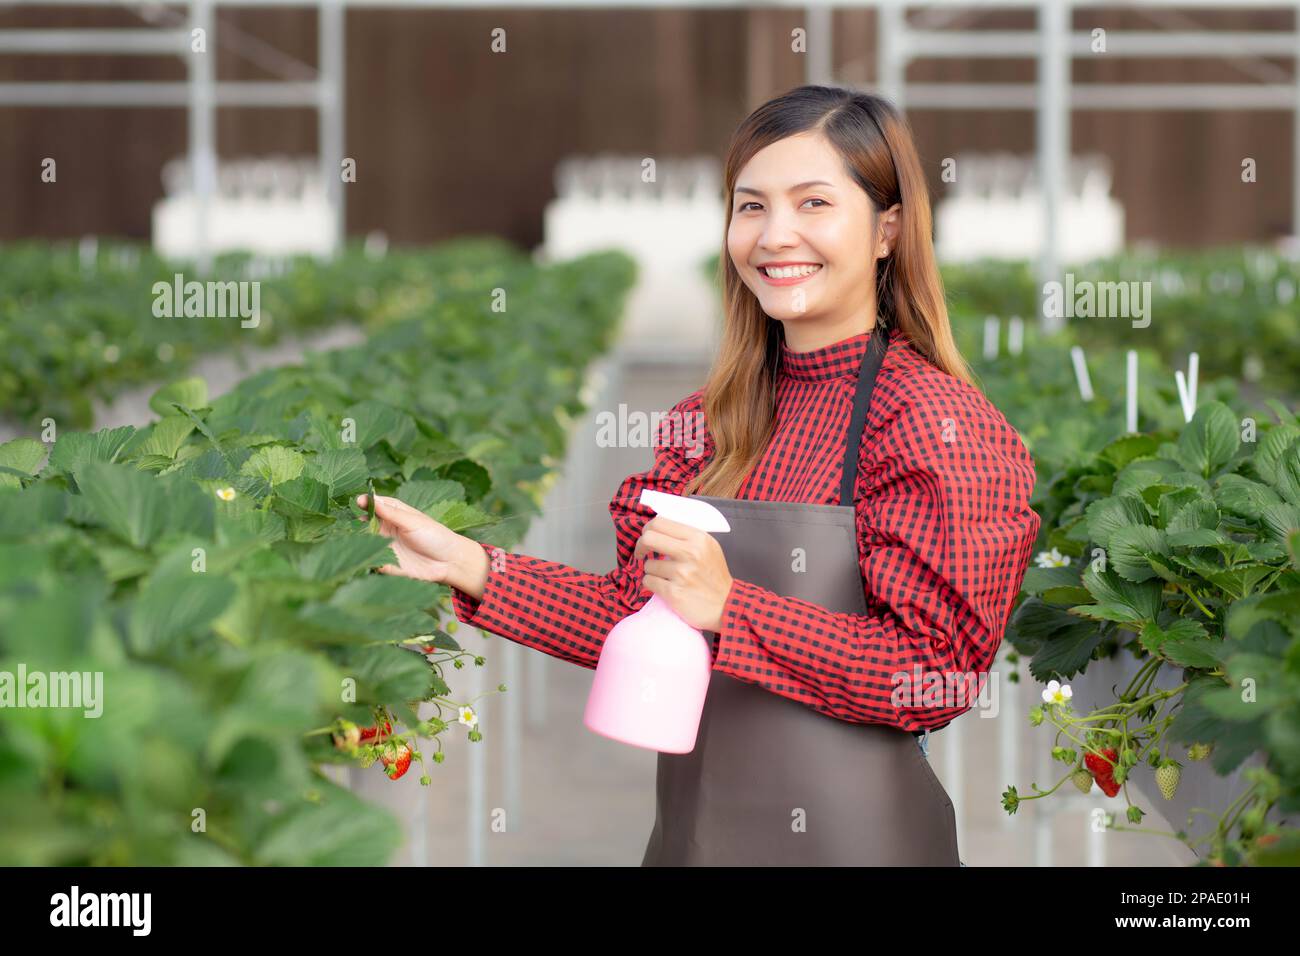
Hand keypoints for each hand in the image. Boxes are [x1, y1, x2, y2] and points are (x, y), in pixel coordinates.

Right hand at [355, 494, 487, 596]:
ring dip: (359, 541)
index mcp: (394, 514)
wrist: (449, 562)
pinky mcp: (387, 564)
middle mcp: (387, 529)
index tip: (358, 502)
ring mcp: (386, 547)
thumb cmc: (435, 536)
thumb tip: (369, 498)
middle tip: (355, 522)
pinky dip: (368, 558)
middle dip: (357, 523)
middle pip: (365, 524)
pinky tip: (366, 556)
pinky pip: (373, 561)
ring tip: (357, 538)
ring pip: (365, 542)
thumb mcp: (412, 521)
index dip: (366, 503)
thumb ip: (390, 512)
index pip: (375, 505)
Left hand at [633, 515, 733, 631]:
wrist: (726, 605)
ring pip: (648, 565)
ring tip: (666, 577)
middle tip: (642, 554)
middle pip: (648, 538)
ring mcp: (681, 573)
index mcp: (698, 538)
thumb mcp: (708, 547)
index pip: (660, 523)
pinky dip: (652, 584)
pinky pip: (648, 582)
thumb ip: (685, 536)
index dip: (647, 530)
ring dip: (652, 571)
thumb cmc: (714, 575)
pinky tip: (665, 586)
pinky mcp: (674, 593)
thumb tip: (656, 528)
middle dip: (640, 546)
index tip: (647, 539)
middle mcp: (690, 553)